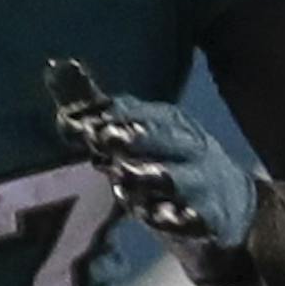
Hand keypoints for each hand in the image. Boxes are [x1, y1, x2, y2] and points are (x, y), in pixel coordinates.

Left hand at [53, 76, 259, 252]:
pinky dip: (176, 219)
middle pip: (164, 136)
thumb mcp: (132, 137)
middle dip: (136, 135)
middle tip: (105, 138)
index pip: (141, 111)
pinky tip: (156, 217)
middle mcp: (188, 145)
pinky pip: (194, 218)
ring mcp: (201, 181)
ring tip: (125, 178)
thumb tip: (55, 66)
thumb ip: (94, 109)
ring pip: (177, 176)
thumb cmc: (167, 165)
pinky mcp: (209, 217)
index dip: (115, 115)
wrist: (229, 207)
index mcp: (168, 122)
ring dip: (151, 176)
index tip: (85, 123)